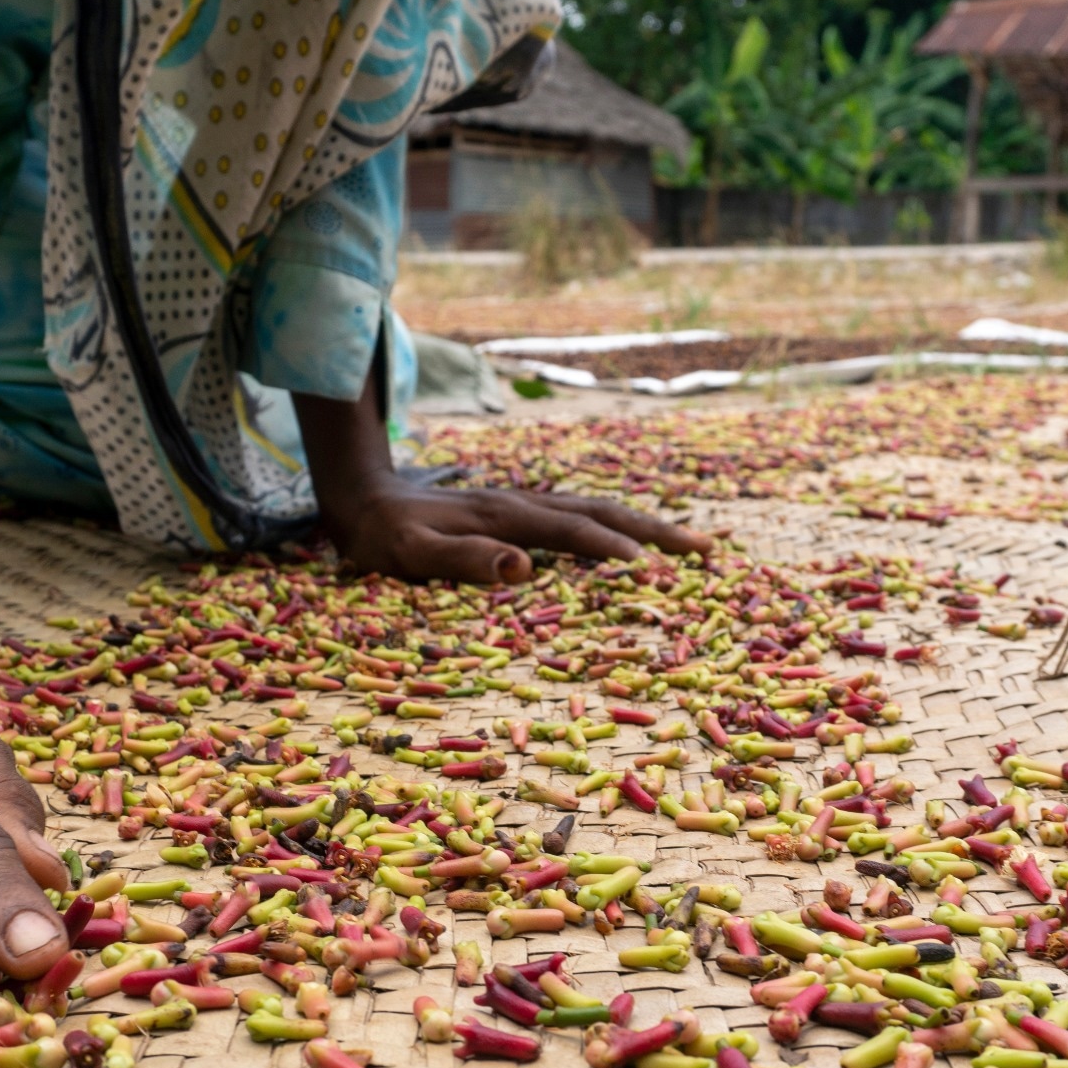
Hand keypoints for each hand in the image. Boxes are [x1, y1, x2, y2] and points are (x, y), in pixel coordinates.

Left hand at [318, 470, 709, 582]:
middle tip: (706, 550)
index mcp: (506, 517)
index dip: (612, 550)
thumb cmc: (383, 536)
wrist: (361, 497)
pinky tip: (631, 541)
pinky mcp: (519, 511)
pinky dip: (616, 525)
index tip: (654, 570)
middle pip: (602, 512)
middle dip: (655, 530)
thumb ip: (461, 560)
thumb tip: (523, 567)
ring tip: (690, 542)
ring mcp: (524, 504)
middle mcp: (523, 504)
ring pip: (597, 510)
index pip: (573, 532)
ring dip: (644, 525)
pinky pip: (580, 515)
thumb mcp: (410, 554)